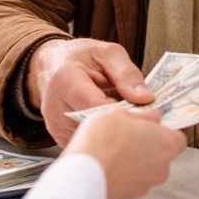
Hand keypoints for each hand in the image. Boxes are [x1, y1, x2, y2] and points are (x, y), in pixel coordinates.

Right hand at [27, 38, 154, 145]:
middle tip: (144, 122)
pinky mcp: (58, 136)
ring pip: (91, 140)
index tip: (146, 114)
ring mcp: (54, 124)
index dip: (123, 112)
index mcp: (65, 79)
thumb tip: (145, 99)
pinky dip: (102, 140)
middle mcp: (53, 105)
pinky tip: (114, 130)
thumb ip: (127, 74)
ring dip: (113, 136)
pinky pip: (86, 144)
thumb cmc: (81, 56)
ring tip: (130, 124)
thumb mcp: (108, 54)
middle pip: (93, 126)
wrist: (52, 64)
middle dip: (121, 125)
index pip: (95, 105)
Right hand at [67, 107, 184, 198]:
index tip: (151, 126)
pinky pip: (132, 181)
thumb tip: (154, 116)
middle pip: (162, 155)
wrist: (84, 172)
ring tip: (114, 152)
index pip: (177, 138)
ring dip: (136, 161)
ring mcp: (147, 184)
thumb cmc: (103, 138)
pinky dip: (125, 175)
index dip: (164, 131)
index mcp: (166, 144)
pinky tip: (109, 165)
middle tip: (128, 136)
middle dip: (149, 146)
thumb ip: (142, 116)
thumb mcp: (121, 114)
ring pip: (147, 169)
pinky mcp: (131, 196)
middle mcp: (162, 167)